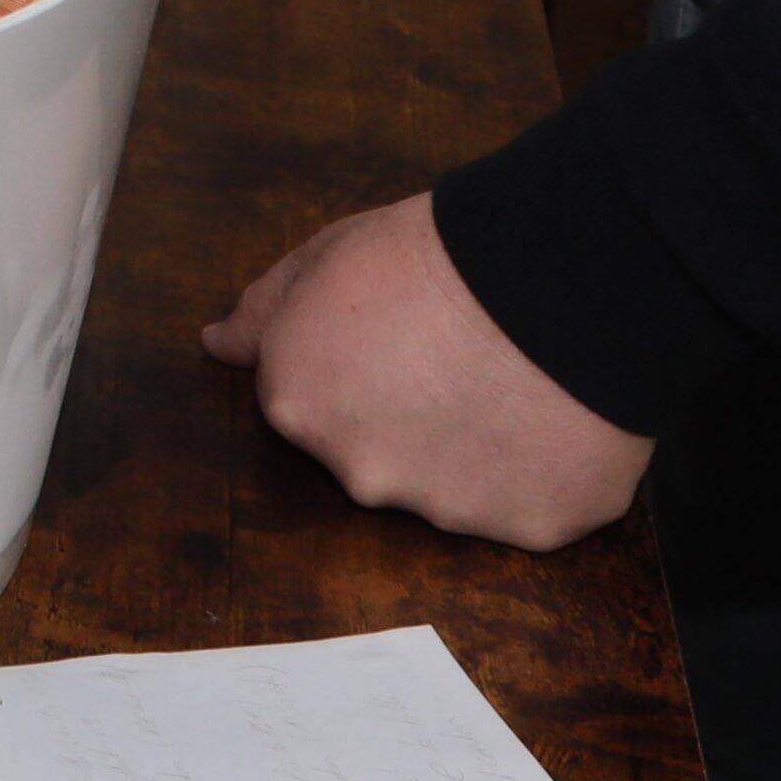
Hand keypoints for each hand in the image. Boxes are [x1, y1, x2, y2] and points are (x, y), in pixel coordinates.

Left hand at [205, 196, 651, 550]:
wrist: (559, 273)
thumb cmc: (438, 252)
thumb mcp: (326, 255)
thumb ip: (264, 313)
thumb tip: (216, 346)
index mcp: (299, 403)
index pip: (315, 401)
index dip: (362, 361)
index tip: (403, 330)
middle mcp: (361, 474)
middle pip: (381, 455)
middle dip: (414, 416)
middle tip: (464, 356)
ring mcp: (446, 510)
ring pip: (458, 488)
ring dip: (481, 449)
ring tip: (521, 378)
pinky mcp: (532, 528)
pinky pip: (533, 506)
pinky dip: (547, 473)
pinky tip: (564, 416)